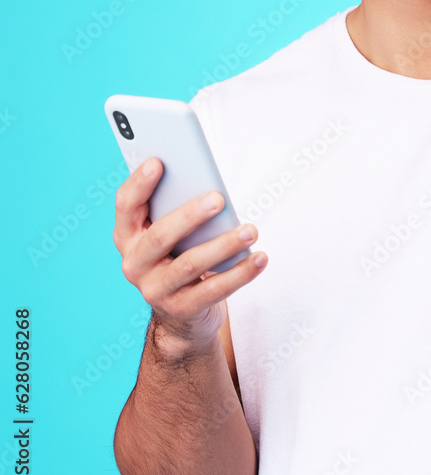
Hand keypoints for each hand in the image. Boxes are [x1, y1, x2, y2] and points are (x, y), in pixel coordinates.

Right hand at [113, 158, 266, 354]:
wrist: (182, 313)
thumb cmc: (180, 255)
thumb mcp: (173, 232)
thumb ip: (178, 208)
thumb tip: (209, 185)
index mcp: (128, 235)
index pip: (126, 205)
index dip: (138, 184)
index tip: (157, 161)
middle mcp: (135, 263)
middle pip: (160, 236)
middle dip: (190, 215)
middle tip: (219, 199)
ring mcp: (156, 290)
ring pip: (191, 264)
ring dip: (224, 245)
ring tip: (251, 230)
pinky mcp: (181, 309)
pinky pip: (214, 290)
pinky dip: (241, 273)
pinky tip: (260, 258)